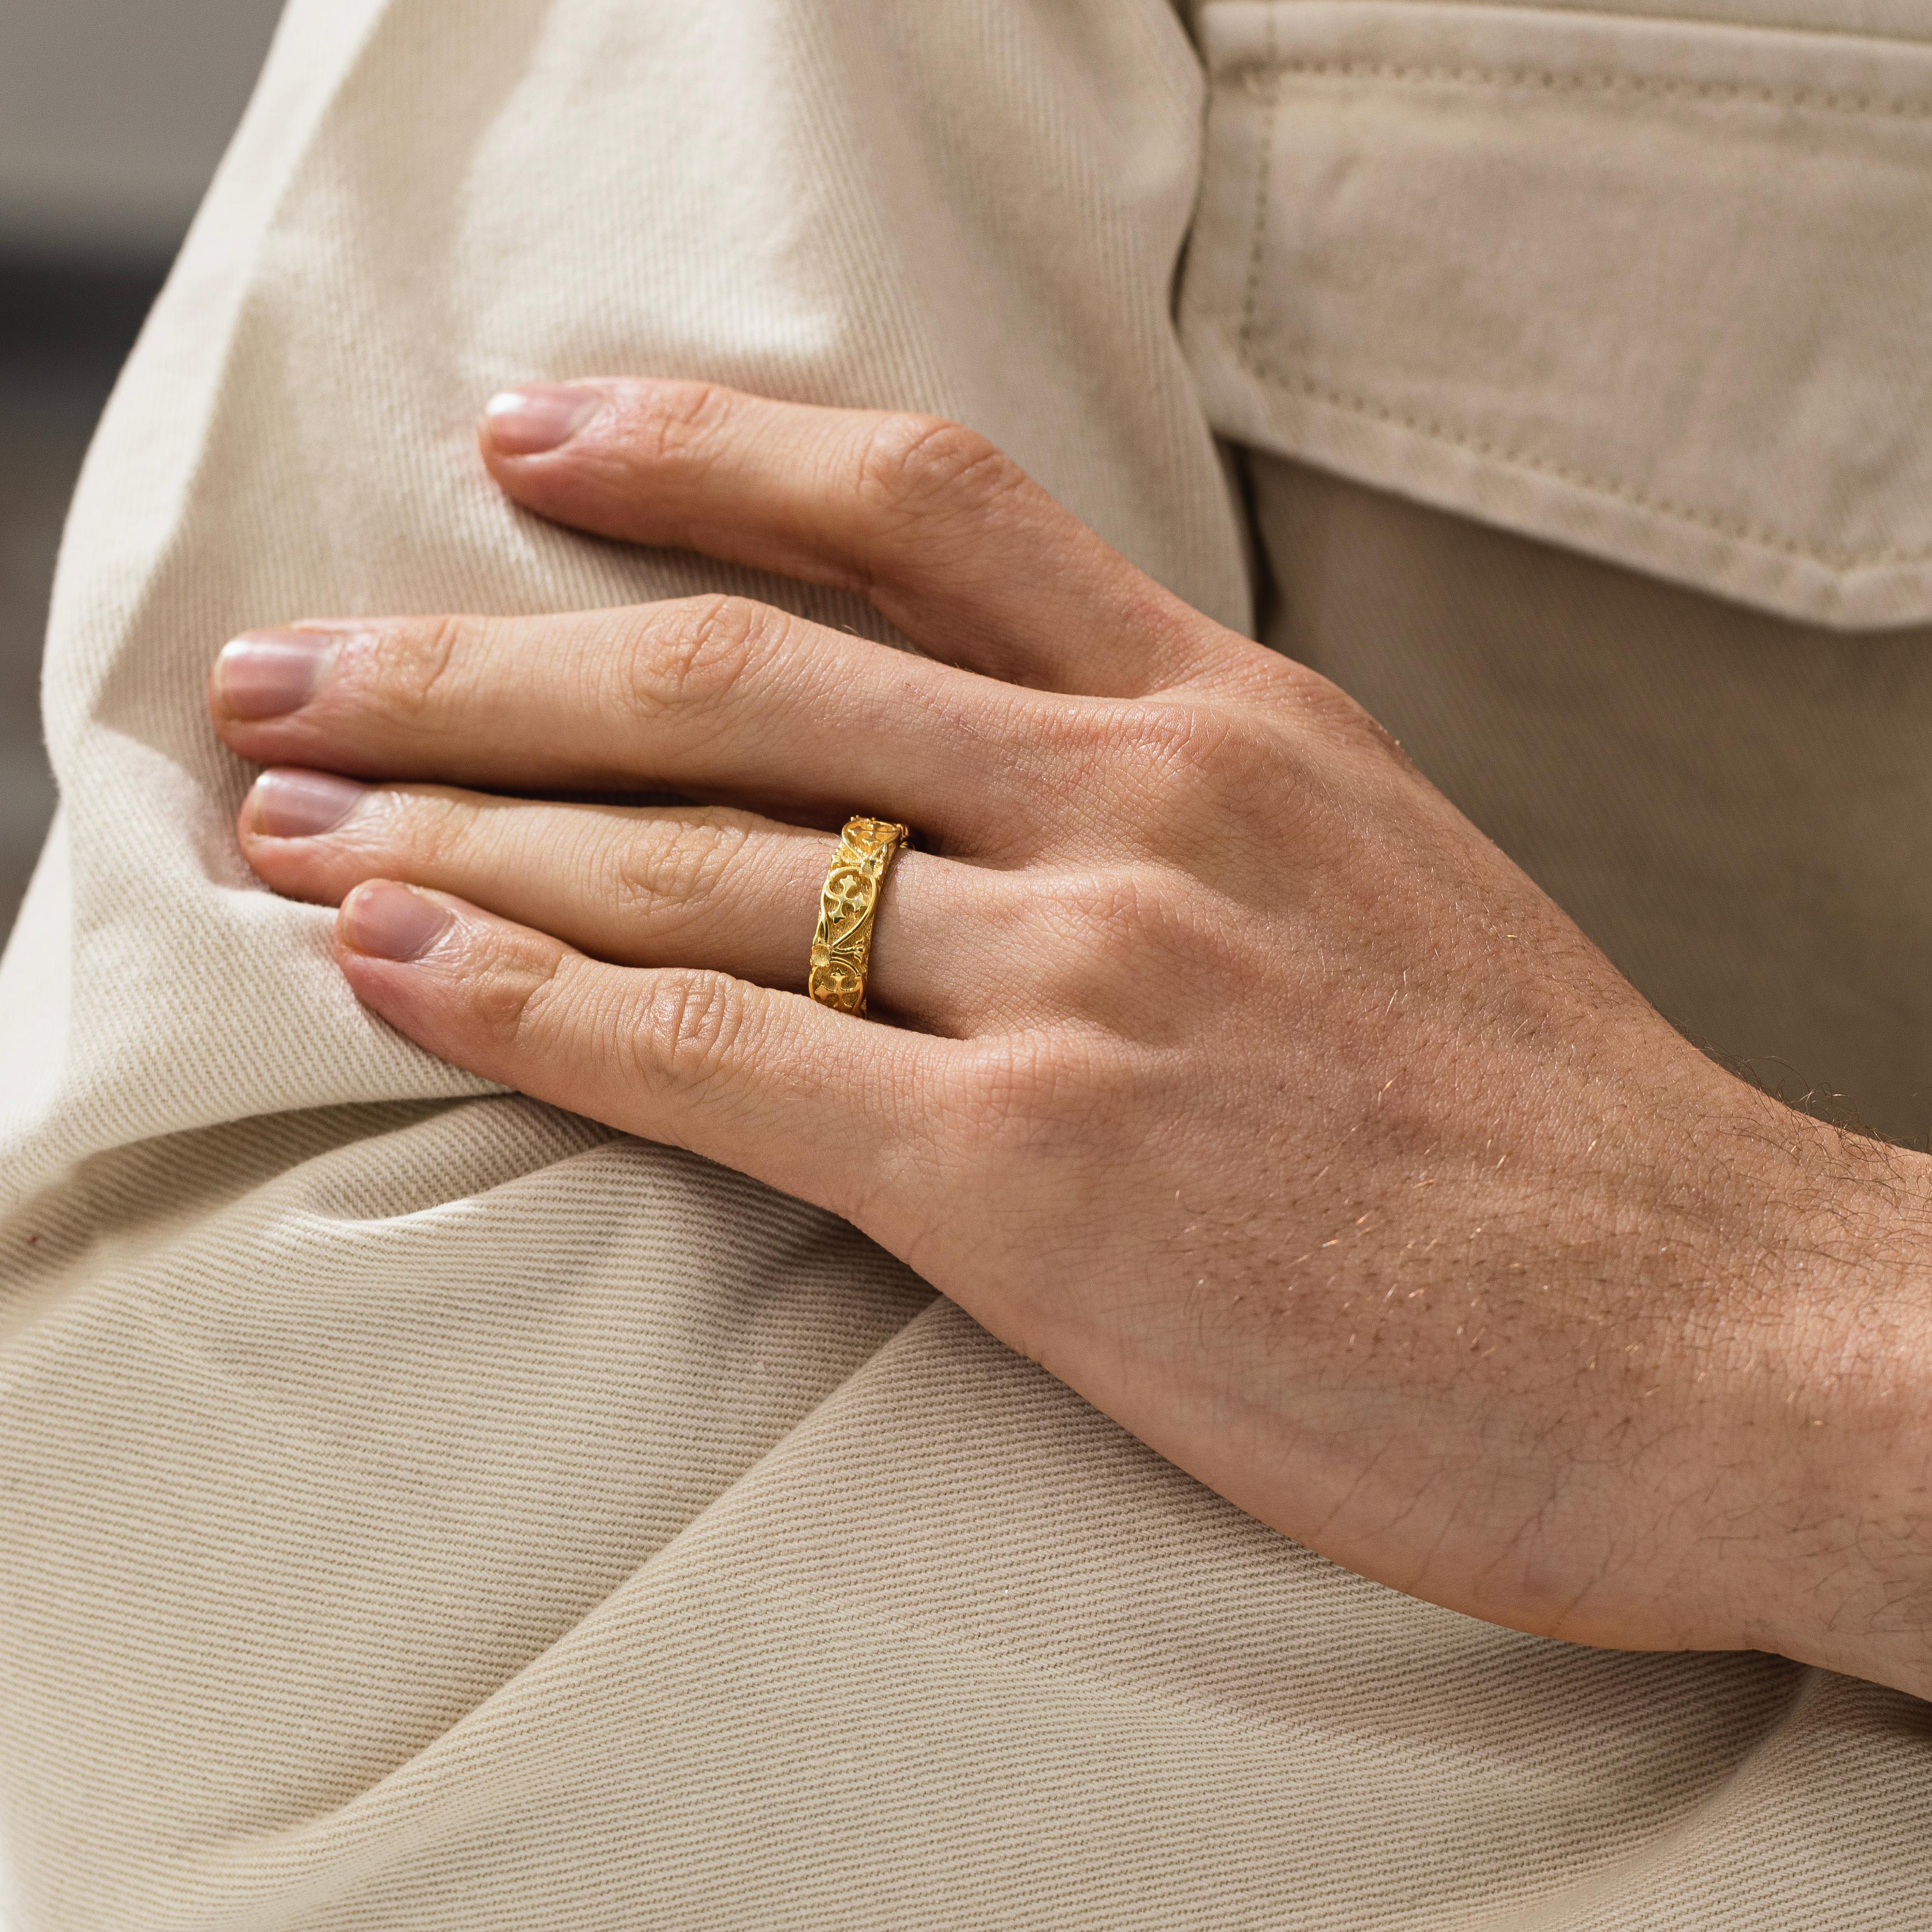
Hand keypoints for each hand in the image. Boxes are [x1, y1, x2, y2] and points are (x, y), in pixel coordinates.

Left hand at [211, 380, 1931, 1694]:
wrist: (1721, 1333)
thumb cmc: (1554, 1131)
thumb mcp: (1373, 874)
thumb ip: (1174, 805)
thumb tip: (974, 794)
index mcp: (1233, 722)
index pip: (917, 504)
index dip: (696, 452)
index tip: (533, 441)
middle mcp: (1143, 811)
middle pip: (741, 669)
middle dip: (480, 656)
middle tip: (297, 666)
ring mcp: (1090, 988)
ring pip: (698, 856)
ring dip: (457, 828)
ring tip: (288, 819)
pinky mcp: (1043, 1184)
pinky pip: (722, 1056)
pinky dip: (537, 1005)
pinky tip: (397, 964)